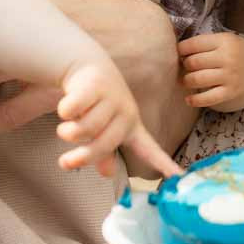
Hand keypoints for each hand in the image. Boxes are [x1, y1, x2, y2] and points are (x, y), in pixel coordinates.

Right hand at [57, 57, 180, 179]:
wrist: (88, 65)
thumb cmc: (97, 105)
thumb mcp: (103, 130)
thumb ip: (104, 153)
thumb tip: (108, 173)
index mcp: (133, 128)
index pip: (150, 150)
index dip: (164, 165)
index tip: (179, 178)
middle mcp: (127, 113)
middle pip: (103, 145)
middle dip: (81, 157)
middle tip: (65, 162)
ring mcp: (112, 97)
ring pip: (84, 129)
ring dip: (68, 132)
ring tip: (66, 128)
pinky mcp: (95, 84)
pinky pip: (71, 110)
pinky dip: (64, 111)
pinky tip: (67, 104)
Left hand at [178, 32, 243, 110]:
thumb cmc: (233, 53)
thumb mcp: (223, 41)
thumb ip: (203, 43)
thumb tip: (175, 50)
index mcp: (225, 41)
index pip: (194, 44)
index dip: (181, 49)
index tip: (179, 53)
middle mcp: (228, 57)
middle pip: (193, 62)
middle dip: (185, 65)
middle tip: (184, 67)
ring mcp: (231, 75)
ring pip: (197, 79)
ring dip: (187, 81)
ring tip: (186, 81)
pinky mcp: (232, 92)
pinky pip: (208, 98)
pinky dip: (195, 100)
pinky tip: (188, 99)